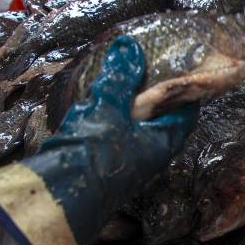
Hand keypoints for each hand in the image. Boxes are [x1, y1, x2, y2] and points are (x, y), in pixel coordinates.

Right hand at [24, 36, 196, 244]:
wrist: (59, 197)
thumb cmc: (94, 153)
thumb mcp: (108, 108)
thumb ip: (120, 78)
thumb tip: (129, 47)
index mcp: (163, 142)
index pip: (185, 111)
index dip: (184, 89)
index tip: (179, 68)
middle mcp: (151, 155)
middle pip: (160, 118)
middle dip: (153, 96)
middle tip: (146, 69)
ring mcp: (128, 162)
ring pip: (135, 127)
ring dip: (128, 107)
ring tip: (120, 83)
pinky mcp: (106, 165)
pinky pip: (113, 136)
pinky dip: (108, 119)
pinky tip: (95, 107)